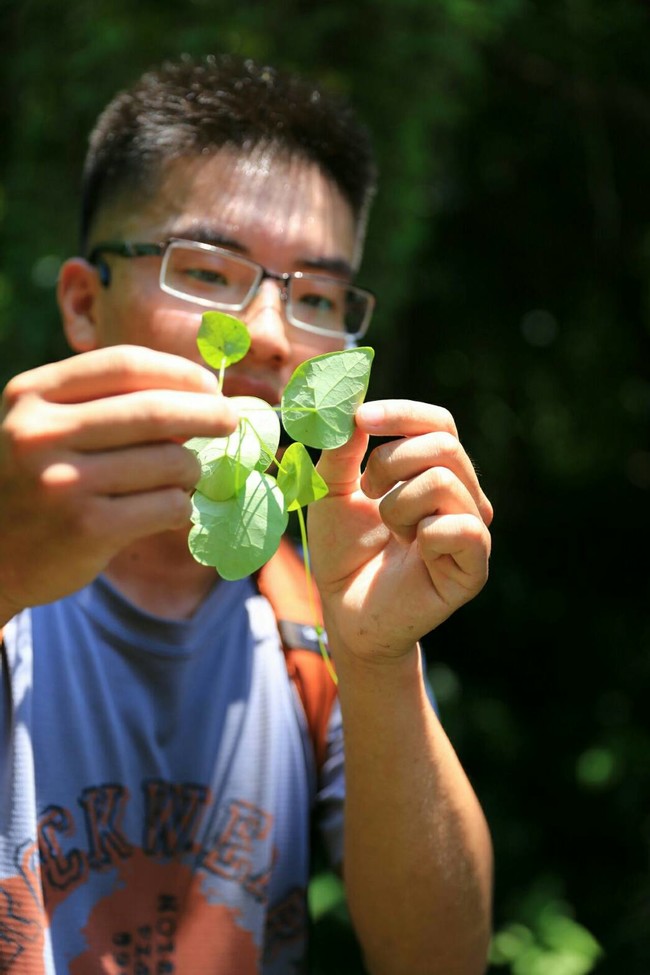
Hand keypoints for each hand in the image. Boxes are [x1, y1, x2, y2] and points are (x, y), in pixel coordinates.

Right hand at [0, 346, 237, 617]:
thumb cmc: (33, 483)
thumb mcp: (44, 428)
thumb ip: (103, 405)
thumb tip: (199, 392)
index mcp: (33, 395)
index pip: (125, 365)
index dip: (179, 372)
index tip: (209, 385)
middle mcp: (42, 434)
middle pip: (154, 411)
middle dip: (207, 414)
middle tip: (230, 422)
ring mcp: (63, 483)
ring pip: (169, 463)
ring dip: (193, 471)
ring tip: (186, 478)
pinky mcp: (86, 529)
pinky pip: (166, 506)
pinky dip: (182, 507)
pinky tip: (172, 510)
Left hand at [307, 399, 492, 662]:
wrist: (345, 611)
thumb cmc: (343, 551)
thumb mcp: (331, 493)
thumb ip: (342, 451)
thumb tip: (353, 410)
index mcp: (435, 470)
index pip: (438, 422)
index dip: (402, 413)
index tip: (360, 418)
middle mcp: (462, 495)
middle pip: (443, 445)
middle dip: (390, 461)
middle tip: (366, 492)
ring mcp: (472, 530)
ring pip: (444, 482)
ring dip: (398, 503)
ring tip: (389, 529)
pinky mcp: (474, 568)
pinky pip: (462, 528)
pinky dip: (425, 533)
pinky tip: (411, 549)